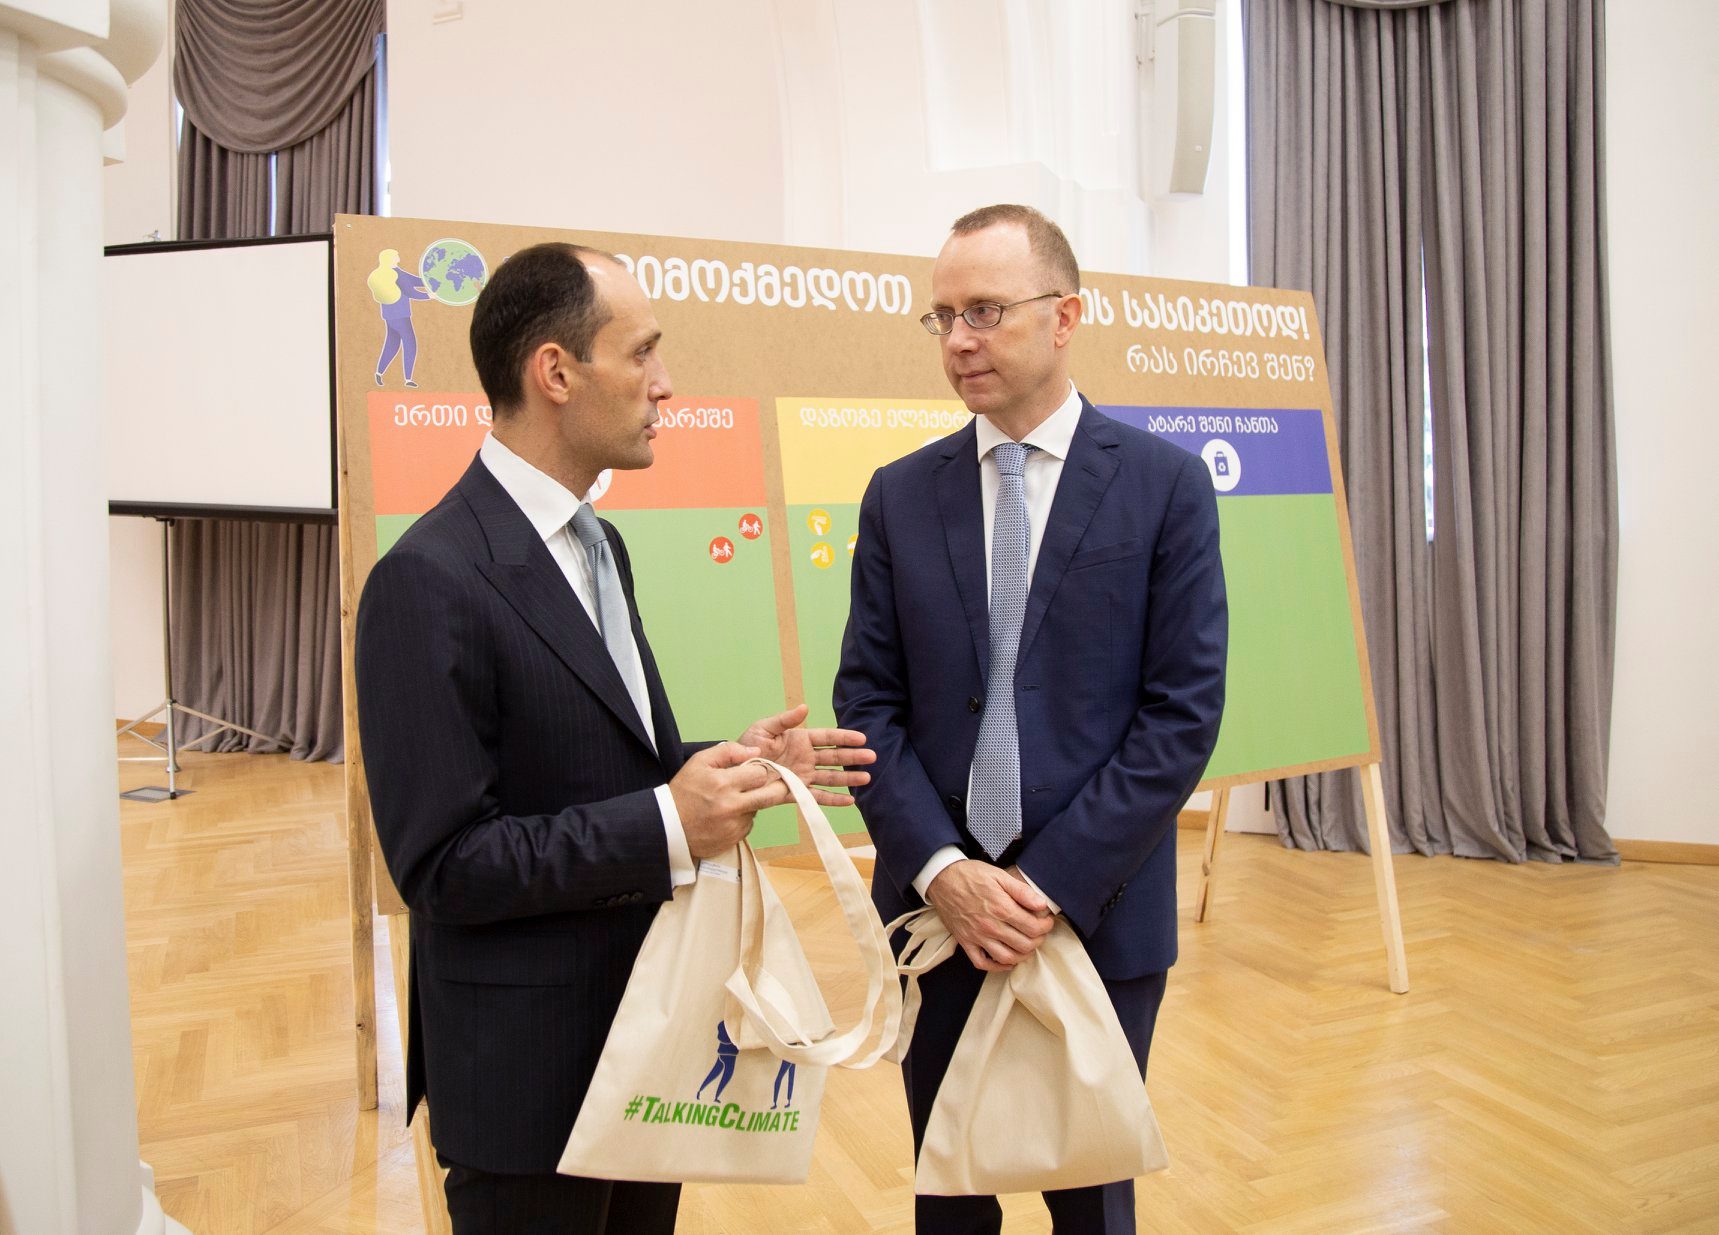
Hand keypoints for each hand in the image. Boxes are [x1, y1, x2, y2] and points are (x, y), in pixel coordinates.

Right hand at [668, 742, 784, 858]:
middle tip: (771, 784)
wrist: (667, 826)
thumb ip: (728, 751)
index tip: (754, 771)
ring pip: (759, 809)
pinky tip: (726, 815)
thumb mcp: (699, 762)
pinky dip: (742, 818)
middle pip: (773, 795)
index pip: (761, 773)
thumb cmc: (683, 791)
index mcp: (723, 783)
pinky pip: (748, 824)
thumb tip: (755, 751)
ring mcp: (734, 825)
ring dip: (752, 803)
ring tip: (732, 800)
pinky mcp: (734, 839)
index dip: (760, 770)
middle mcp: (732, 805)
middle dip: (775, 788)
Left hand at [737, 704, 875, 806]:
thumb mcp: (764, 728)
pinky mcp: (797, 791)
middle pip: (834, 757)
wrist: (735, 770)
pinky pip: (818, 796)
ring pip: (831, 777)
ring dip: (848, 779)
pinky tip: (849, 802)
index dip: (844, 737)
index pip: (828, 737)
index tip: (862, 738)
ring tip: (866, 779)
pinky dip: (833, 800)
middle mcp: (806, 758)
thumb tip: (804, 707)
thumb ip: (785, 720)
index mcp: (800, 740)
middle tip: (872, 757)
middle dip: (853, 757)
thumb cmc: (748, 745)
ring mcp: (803, 775)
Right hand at [925, 860, 1053, 971]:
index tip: (1047, 921)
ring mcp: (977, 937)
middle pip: (1024, 945)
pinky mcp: (965, 942)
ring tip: (1027, 945)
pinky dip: (997, 967)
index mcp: (1001, 908)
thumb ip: (1022, 891)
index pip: (1033, 928)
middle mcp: (990, 926)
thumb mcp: (999, 875)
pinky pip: (983, 963)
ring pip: (1007, 958)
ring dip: (1022, 955)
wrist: (942, 879)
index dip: (1046, 926)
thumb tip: (1042, 905)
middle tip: (1040, 932)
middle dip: (1038, 940)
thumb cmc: (971, 875)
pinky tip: (1007, 960)